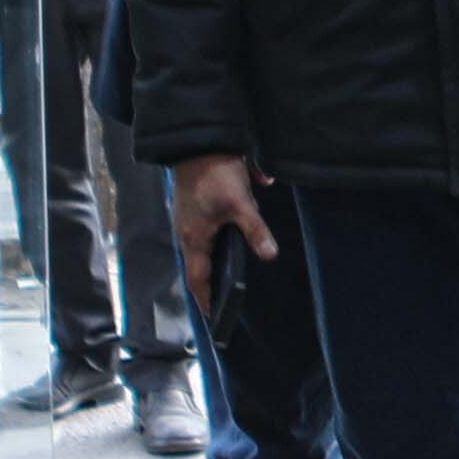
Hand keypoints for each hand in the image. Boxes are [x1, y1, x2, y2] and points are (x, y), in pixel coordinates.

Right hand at [174, 154, 279, 310]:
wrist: (198, 140)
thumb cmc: (215, 174)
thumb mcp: (240, 203)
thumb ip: (255, 230)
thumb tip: (269, 256)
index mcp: (194, 238)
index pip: (198, 279)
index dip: (206, 300)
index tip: (213, 318)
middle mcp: (189, 232)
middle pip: (200, 266)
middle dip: (211, 285)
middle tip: (224, 302)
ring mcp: (192, 219)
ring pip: (205, 249)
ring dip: (216, 264)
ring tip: (230, 280)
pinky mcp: (199, 206)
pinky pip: (210, 232)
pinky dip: (220, 243)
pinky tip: (236, 243)